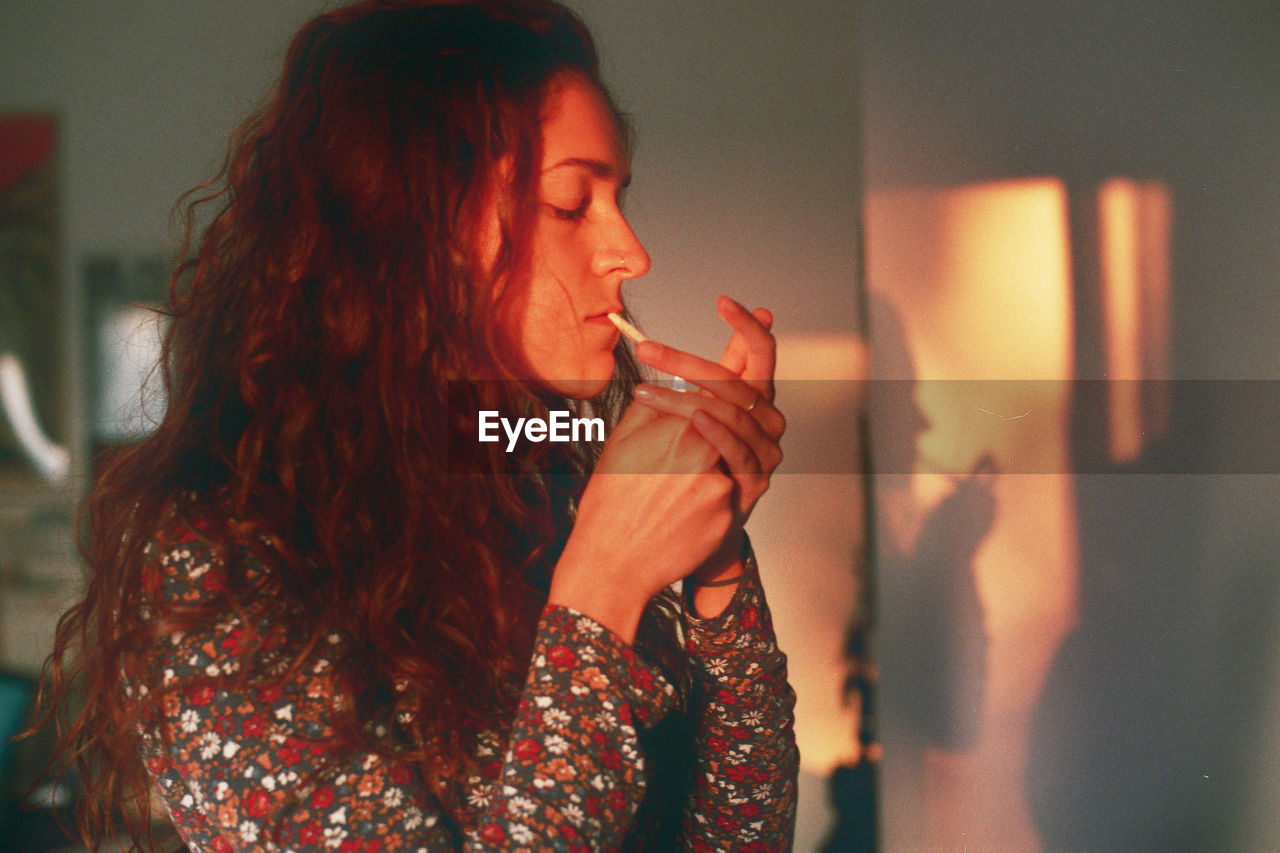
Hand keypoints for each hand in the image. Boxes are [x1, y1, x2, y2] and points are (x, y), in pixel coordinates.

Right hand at [548, 400, 735, 642]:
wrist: (613, 562)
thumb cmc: (611, 504)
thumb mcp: (621, 442)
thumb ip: (652, 407)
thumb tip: (671, 386)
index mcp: (680, 428)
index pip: (704, 402)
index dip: (695, 407)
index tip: (685, 416)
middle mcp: (707, 453)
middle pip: (719, 431)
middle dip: (703, 441)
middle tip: (679, 458)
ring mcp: (721, 487)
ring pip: (723, 464)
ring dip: (705, 471)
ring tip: (670, 490)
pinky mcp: (728, 516)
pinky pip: (724, 497)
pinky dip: (705, 501)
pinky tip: (676, 514)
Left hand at [632, 296, 784, 526]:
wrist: (695, 526)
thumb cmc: (692, 462)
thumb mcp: (694, 411)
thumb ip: (707, 372)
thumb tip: (703, 330)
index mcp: (757, 397)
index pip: (761, 352)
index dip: (746, 326)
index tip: (722, 302)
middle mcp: (769, 421)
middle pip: (736, 381)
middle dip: (688, 362)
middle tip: (647, 349)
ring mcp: (765, 453)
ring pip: (732, 413)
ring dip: (685, 398)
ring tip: (647, 393)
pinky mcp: (755, 483)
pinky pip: (738, 451)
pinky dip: (715, 432)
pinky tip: (693, 419)